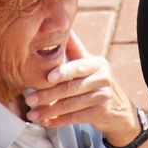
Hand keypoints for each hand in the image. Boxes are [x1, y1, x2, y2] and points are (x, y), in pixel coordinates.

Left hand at [24, 31, 139, 146]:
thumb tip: (59, 25)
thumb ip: (73, 48)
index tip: (47, 78)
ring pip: (71, 105)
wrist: (119, 109)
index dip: (63, 72)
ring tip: (32, 114)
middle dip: (47, 95)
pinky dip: (59, 121)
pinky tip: (46, 122)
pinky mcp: (101, 113)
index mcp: (97, 63)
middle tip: (29, 99)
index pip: (78, 67)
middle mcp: (103, 78)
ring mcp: (103, 97)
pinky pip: (75, 118)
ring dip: (49, 110)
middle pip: (71, 88)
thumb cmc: (96, 81)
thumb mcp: (89, 64)